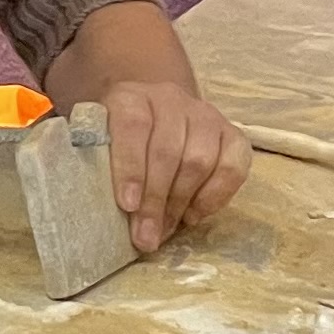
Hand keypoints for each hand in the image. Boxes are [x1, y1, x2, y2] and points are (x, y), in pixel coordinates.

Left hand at [103, 80, 251, 252]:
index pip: (132, 126)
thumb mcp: (101, 144)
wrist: (154, 113)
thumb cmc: (120, 140)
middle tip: (146, 236)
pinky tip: (194, 214)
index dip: (130, 166)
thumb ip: (99, 168)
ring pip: (200, 159)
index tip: (127, 205)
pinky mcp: (232, 134)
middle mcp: (169, 99)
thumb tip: (100, 213)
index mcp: (129, 97)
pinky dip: (215, 196)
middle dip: (156, 200)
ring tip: (165, 229)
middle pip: (168, 150)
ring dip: (181, 202)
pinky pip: (233, 166)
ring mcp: (204, 114)